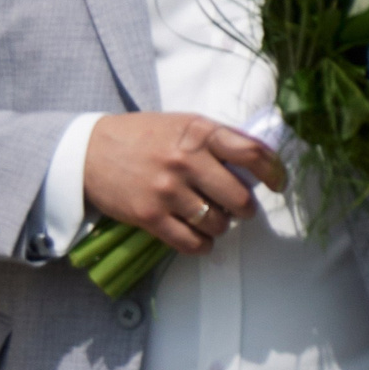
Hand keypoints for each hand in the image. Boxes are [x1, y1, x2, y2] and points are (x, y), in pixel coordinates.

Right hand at [84, 112, 284, 255]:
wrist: (89, 150)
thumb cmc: (144, 136)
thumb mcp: (184, 124)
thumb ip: (219, 139)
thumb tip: (259, 161)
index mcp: (199, 133)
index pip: (252, 153)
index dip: (274, 171)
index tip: (279, 183)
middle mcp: (185, 161)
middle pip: (239, 197)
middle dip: (246, 209)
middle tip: (240, 209)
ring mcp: (167, 190)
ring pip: (218, 223)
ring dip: (222, 226)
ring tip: (215, 219)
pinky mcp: (149, 216)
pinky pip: (191, 242)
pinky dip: (203, 245)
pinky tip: (201, 238)